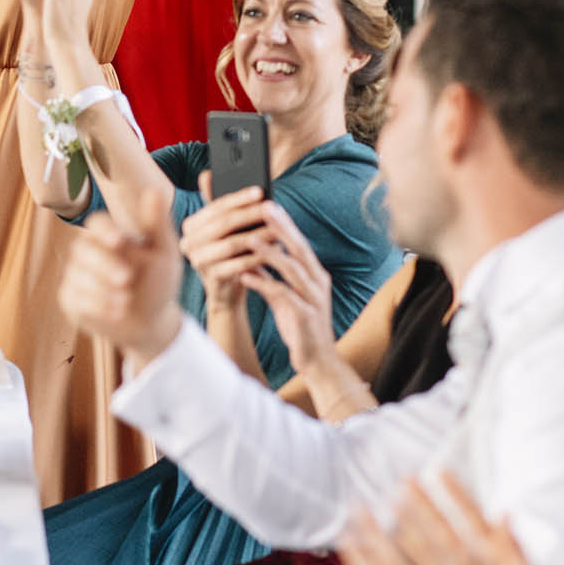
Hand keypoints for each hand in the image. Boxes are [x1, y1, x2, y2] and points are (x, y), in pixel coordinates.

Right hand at [58, 186, 182, 363]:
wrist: (151, 323)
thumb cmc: (159, 283)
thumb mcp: (164, 254)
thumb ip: (156, 224)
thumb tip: (153, 189)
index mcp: (109, 235)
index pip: (97, 223)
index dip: (105, 231)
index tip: (120, 242)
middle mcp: (88, 252)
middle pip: (83, 249)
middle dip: (105, 264)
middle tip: (126, 279)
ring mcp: (77, 275)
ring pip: (77, 275)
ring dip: (102, 288)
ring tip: (126, 301)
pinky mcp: (70, 298)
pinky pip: (74, 297)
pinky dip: (96, 305)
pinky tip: (117, 312)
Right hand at [180, 173, 271, 310]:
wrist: (226, 291)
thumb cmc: (228, 253)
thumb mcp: (223, 227)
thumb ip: (216, 202)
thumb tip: (207, 173)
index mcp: (190, 225)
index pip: (215, 207)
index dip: (238, 198)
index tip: (260, 191)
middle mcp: (188, 242)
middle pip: (223, 224)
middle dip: (250, 214)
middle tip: (273, 207)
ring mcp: (198, 262)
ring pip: (231, 244)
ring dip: (258, 236)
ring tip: (279, 229)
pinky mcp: (211, 279)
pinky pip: (237, 265)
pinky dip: (257, 257)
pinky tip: (274, 252)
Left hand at [236, 198, 339, 377]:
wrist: (317, 361)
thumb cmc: (300, 326)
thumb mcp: (284, 296)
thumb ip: (271, 276)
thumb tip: (251, 255)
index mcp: (314, 274)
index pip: (299, 242)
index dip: (284, 223)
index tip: (267, 203)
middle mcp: (317, 282)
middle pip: (299, 248)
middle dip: (281, 227)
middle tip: (263, 206)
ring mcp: (313, 298)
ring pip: (292, 269)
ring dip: (271, 252)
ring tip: (250, 237)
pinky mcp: (305, 316)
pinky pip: (283, 295)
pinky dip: (263, 284)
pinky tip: (245, 276)